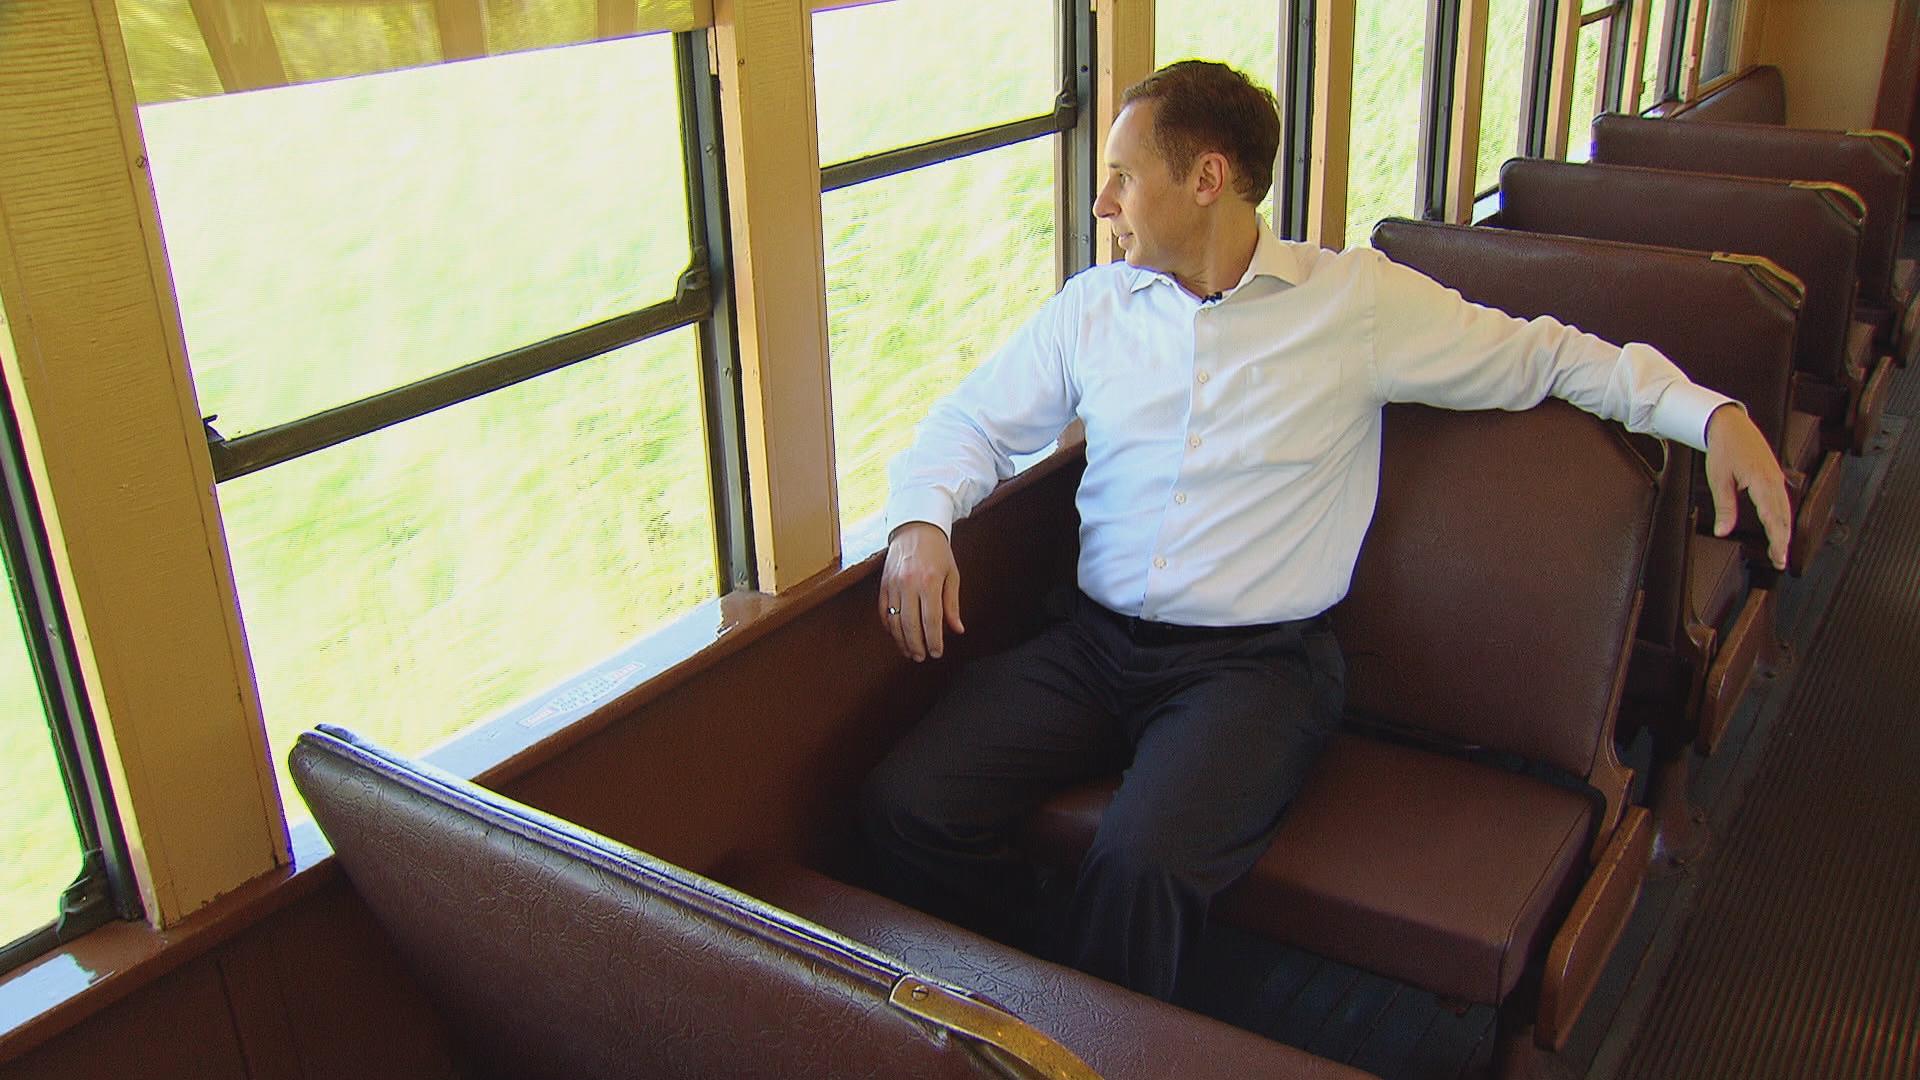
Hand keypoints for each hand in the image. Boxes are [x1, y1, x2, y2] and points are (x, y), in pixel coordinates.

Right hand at [880, 522, 964, 660]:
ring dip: (901, 640)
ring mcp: (893, 585)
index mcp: (929, 583)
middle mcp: (908, 585)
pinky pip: (883, 611)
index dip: (934, 640)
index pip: (931, 620)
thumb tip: (957, 629)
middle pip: (910, 625)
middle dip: (916, 645)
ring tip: (909, 651)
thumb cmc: (938, 552)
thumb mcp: (952, 575)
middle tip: (922, 657)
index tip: (936, 652)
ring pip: (894, 621)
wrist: (915, 528)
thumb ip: (952, 604)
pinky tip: (897, 635)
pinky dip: (889, 626)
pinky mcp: (883, 584)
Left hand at [1705, 403, 1793, 570]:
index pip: (1773, 518)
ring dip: (1784, 531)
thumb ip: (1724, 507)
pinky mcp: (1774, 476)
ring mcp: (1777, 478)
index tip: (1779, 557)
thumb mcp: (1719, 479)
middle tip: (1780, 562)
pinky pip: (1782, 501)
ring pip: (1786, 510)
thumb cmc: (1724, 448)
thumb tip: (1722, 532)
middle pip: (1784, 517)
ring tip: (1780, 551)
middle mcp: (1774, 481)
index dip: (1777, 540)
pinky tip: (1779, 528)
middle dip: (1783, 541)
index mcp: (1762, 482)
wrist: (1731, 424)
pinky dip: (1783, 517)